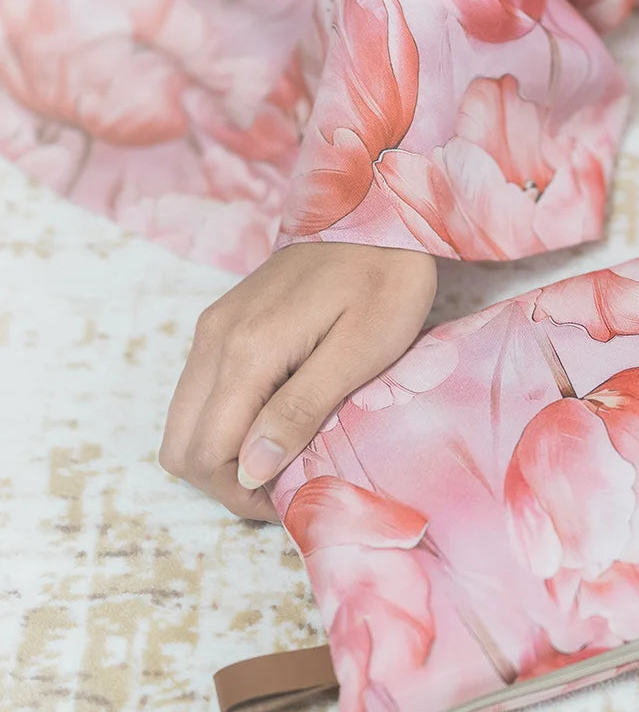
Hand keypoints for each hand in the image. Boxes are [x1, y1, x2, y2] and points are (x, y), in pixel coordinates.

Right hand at [159, 243, 436, 520]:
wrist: (379, 214)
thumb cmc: (385, 284)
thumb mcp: (359, 352)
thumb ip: (301, 410)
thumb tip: (250, 471)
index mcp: (246, 351)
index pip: (205, 453)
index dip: (242, 494)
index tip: (292, 498)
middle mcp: (213, 340)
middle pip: (180, 445)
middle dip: (225, 481)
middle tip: (286, 485)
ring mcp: (212, 329)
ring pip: (185, 421)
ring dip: (225, 453)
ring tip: (287, 457)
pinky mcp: (223, 324)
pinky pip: (203, 393)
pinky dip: (227, 423)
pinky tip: (278, 422)